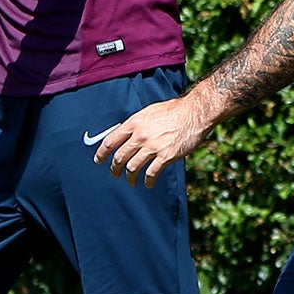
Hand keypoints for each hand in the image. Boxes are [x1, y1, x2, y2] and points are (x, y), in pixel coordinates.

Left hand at [94, 96, 212, 186]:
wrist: (194, 113)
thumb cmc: (174, 110)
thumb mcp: (149, 112)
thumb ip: (136, 124)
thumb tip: (126, 135)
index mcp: (134, 123)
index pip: (110, 141)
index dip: (102, 153)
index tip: (98, 160)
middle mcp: (140, 136)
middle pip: (120, 157)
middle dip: (115, 168)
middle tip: (115, 174)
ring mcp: (153, 147)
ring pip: (133, 167)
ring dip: (130, 177)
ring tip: (131, 181)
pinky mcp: (166, 156)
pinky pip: (152, 172)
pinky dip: (148, 180)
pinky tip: (149, 183)